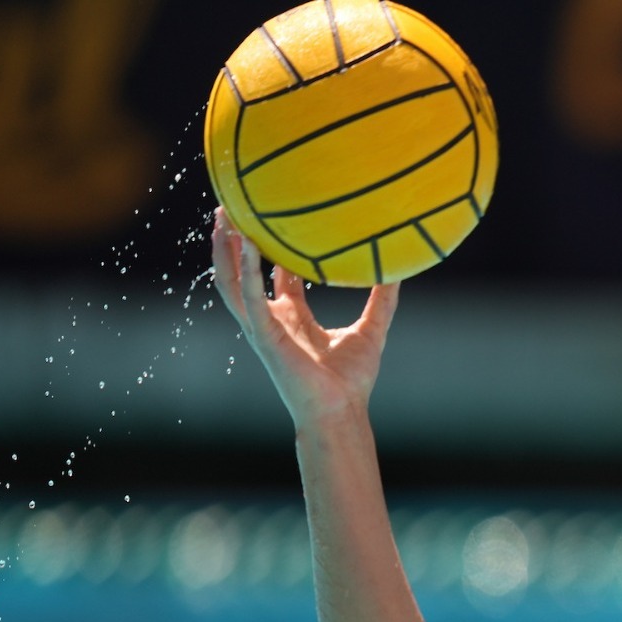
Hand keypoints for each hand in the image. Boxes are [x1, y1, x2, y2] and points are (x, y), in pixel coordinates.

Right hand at [210, 207, 400, 425]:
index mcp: (294, 318)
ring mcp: (264, 328)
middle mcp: (273, 320)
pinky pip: (249, 300)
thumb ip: (383, 299)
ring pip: (233, 282)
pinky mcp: (264, 337)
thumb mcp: (371, 330)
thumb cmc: (352, 380)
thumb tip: (399, 269)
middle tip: (231, 209)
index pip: (278, 276)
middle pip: (244, 273)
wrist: (342, 412)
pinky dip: (245, 274)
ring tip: (222, 217)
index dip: (274, 249)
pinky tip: (245, 248)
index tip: (276, 218)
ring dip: (225, 251)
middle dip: (235, 242)